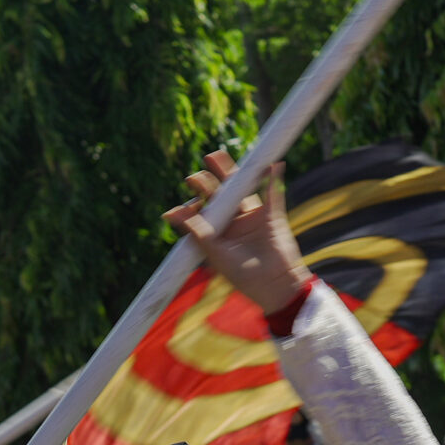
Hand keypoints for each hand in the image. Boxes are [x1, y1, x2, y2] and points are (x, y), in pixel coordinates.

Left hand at [167, 150, 306, 314]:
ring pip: (242, 188)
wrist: (275, 287)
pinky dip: (273, 178)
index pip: (203, 211)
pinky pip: (273, 192)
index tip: (187, 207)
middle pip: (220, 195)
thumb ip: (196, 231)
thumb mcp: (215, 253)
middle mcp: (234, 221)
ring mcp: (254, 216)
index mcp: (219, 232)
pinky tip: (271, 164)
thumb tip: (170, 213)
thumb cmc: (243, 276)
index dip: (193, 204)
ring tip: (215, 157)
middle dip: (206, 183)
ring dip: (232, 172)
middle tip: (194, 178)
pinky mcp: (273, 215)